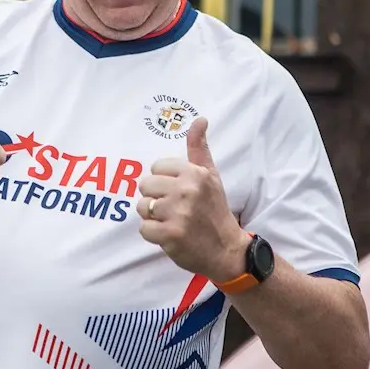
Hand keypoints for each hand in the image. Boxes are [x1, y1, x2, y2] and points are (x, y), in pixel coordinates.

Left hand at [136, 118, 249, 282]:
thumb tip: (200, 119)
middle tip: (174, 208)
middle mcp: (186, 190)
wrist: (226, 249)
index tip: (178, 192)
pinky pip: (143, 229)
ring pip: (143, 207)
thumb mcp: (211, 176)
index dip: (164, 181)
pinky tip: (170, 234)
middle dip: (156, 198)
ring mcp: (178, 214)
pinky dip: (153, 234)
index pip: (156, 167)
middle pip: (145, 185)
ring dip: (153, 217)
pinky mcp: (170, 235)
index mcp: (195, 173)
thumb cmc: (215, 210)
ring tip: (172, 221)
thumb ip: (199, 148)